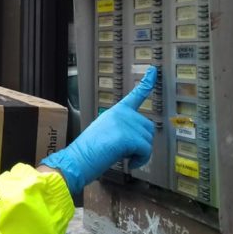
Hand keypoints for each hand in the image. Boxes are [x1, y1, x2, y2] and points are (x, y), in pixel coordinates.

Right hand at [40, 67, 156, 193]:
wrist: (79, 158)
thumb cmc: (89, 149)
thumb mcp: (106, 131)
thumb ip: (122, 128)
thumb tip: (136, 139)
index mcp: (116, 111)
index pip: (135, 95)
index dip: (147, 82)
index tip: (153, 70)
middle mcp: (123, 114)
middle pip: (147, 128)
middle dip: (141, 142)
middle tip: (125, 151)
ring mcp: (126, 124)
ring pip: (148, 140)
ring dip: (140, 152)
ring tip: (122, 156)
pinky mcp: (129, 136)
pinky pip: (146, 151)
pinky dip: (140, 160)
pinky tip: (129, 163)